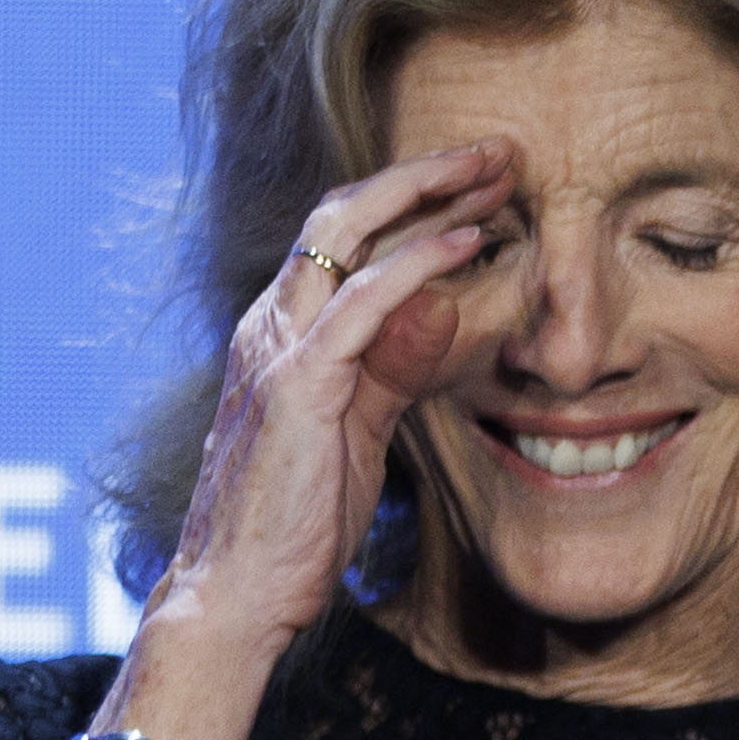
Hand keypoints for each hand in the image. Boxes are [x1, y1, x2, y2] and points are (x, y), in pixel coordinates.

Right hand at [149, 144, 514, 656]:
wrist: (241, 588)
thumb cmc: (297, 518)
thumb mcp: (359, 429)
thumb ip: (392, 370)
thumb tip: (440, 311)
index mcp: (282, 333)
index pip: (342, 238)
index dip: (409, 200)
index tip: (479, 182)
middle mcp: (270, 325)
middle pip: (342, 214)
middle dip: (422, 173)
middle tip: (497, 151)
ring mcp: (278, 349)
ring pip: (345, 235)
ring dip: (426, 195)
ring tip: (494, 173)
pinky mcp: (299, 386)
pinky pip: (361, 304)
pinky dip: (416, 263)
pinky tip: (467, 241)